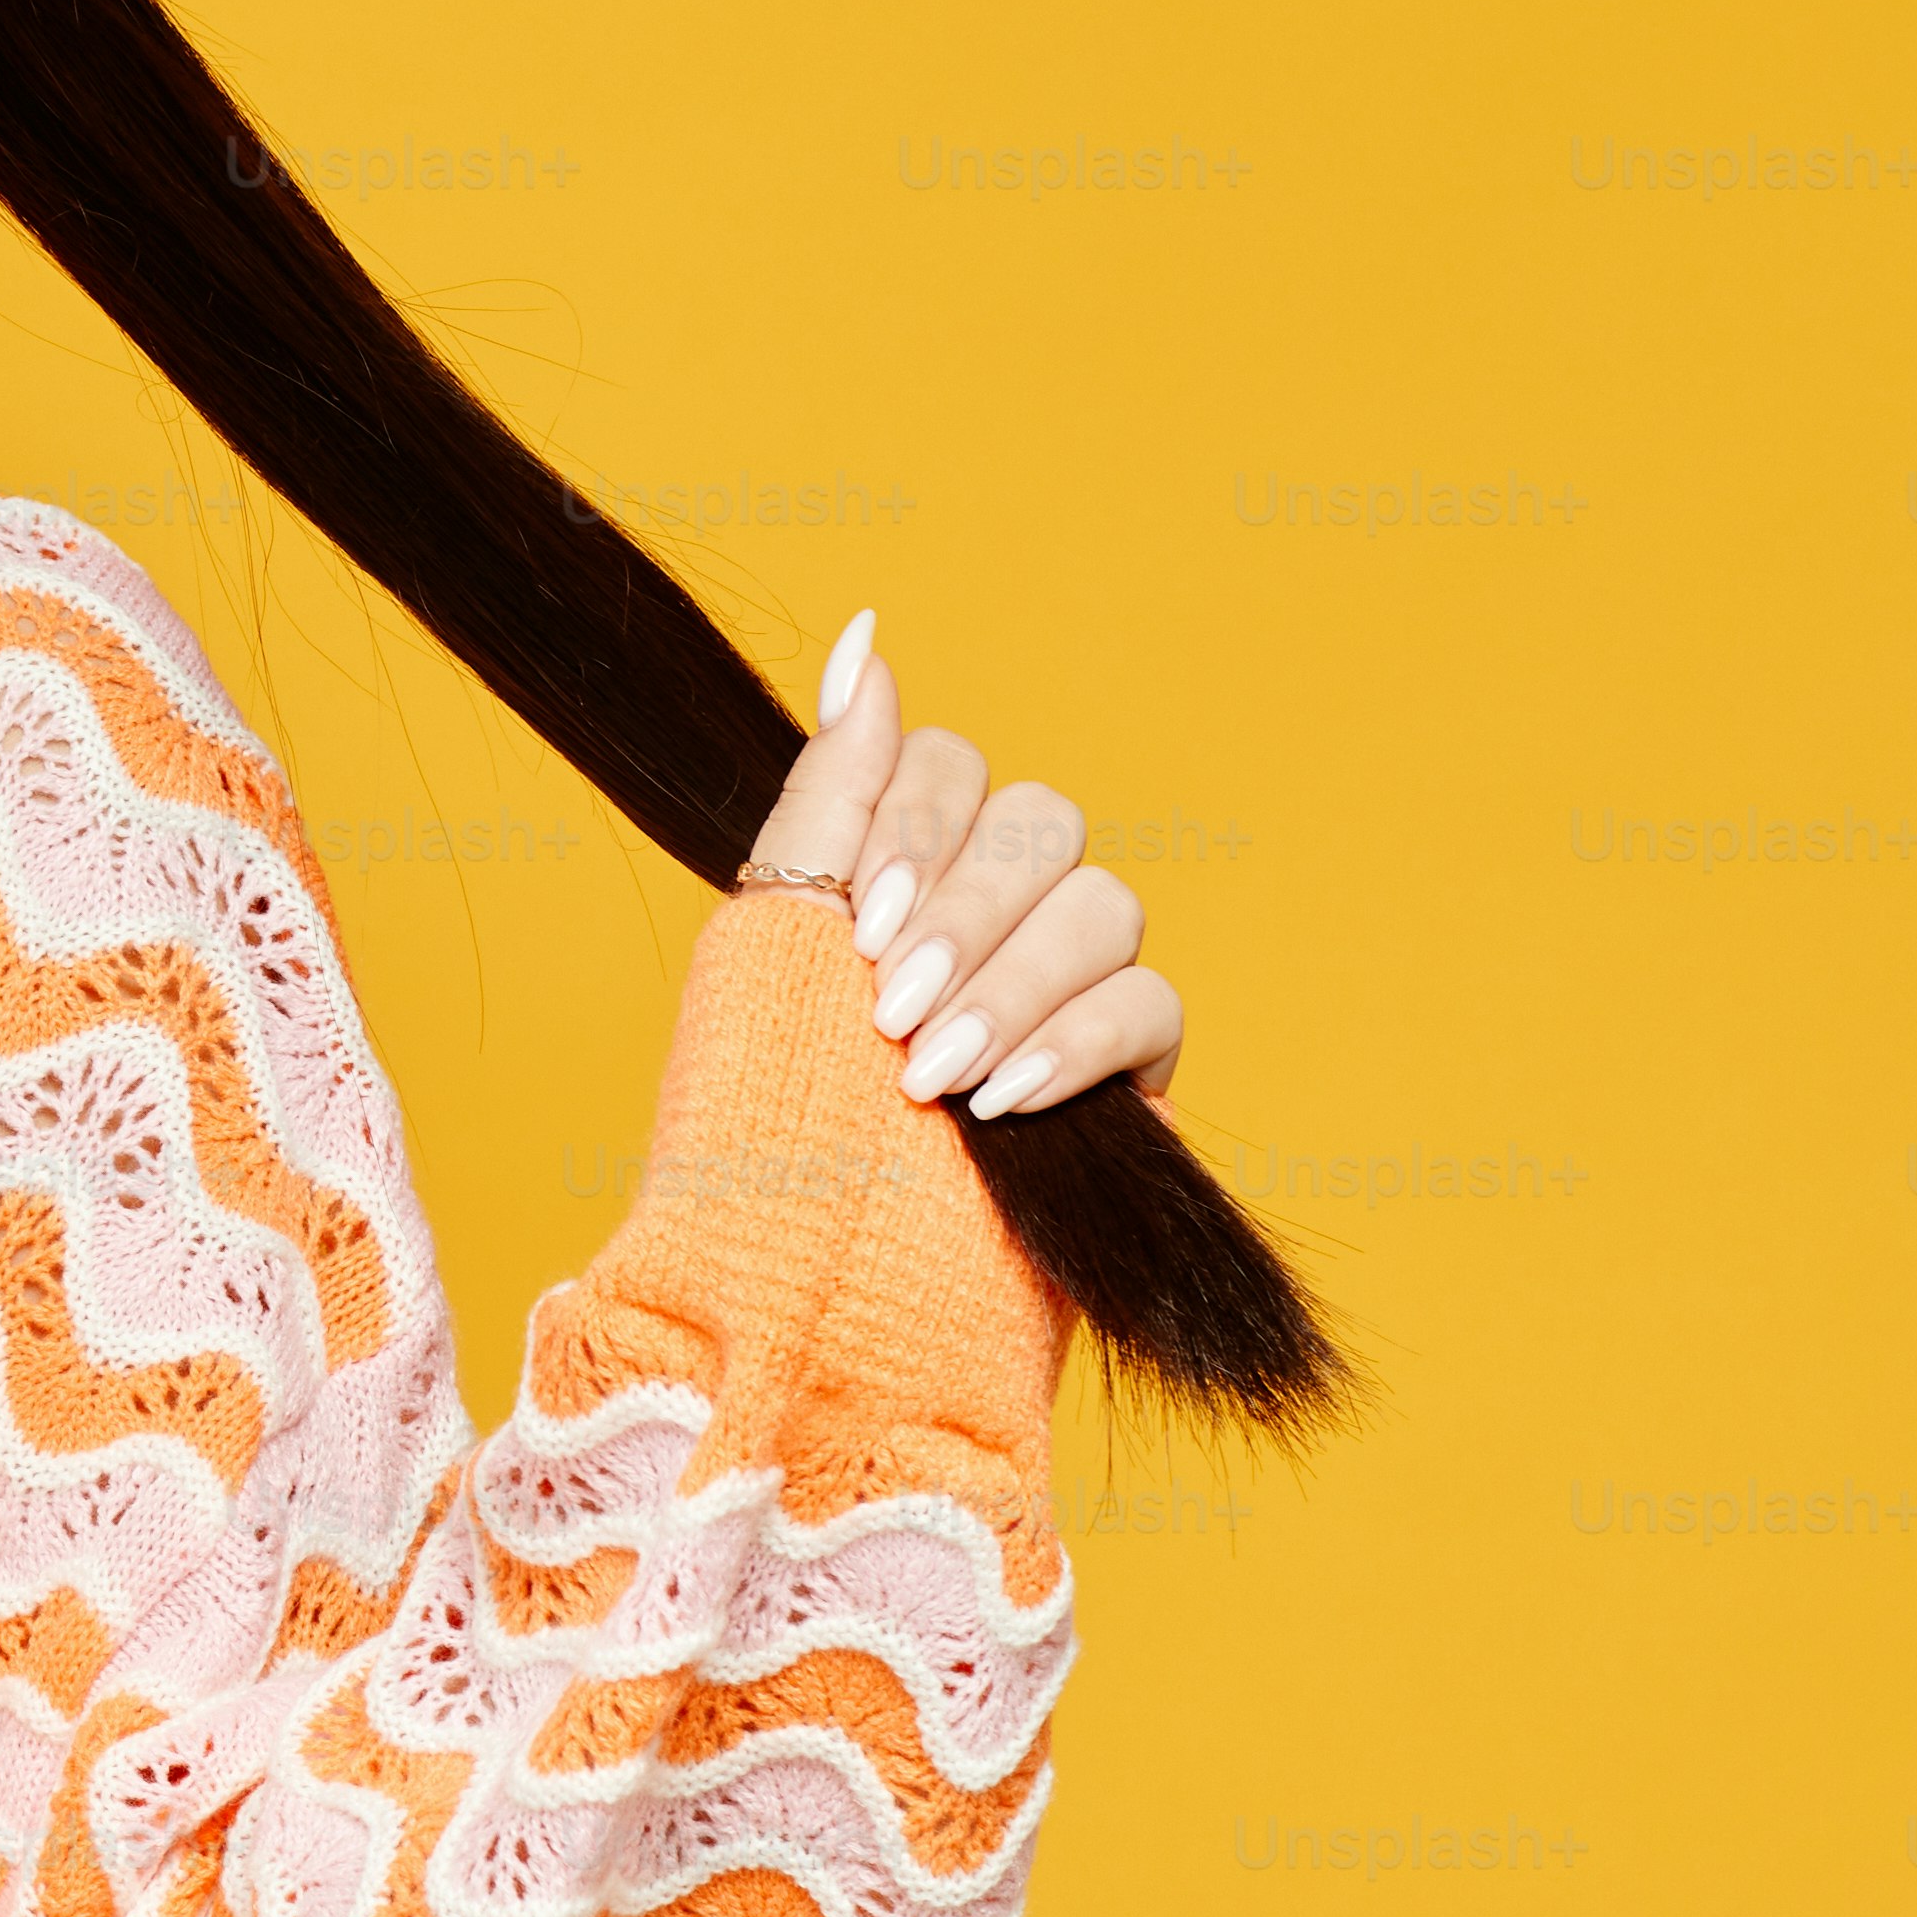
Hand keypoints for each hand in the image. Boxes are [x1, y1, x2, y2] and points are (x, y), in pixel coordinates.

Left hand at [740, 607, 1184, 1120]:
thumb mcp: (771, 935)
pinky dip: (1075, 1043)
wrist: (804, 1285)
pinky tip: (1004, 1098)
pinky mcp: (1124, 1081)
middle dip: (964, 914)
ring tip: (933, 1074)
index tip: (860, 921)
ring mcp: (1061, 993)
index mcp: (896, 869)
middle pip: (1040, 824)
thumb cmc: (765, 1119)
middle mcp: (986, 916)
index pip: (950, 766)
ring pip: (1105, 905)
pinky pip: (1151, 1007)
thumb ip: (834, 786)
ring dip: (1013, 984)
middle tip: (892, 1009)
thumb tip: (866, 631)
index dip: (917, 825)